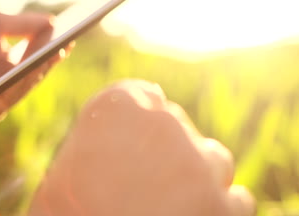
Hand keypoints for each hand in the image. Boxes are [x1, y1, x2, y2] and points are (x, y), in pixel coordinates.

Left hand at [0, 10, 69, 126]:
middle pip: (34, 76)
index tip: (69, 39)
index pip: (37, 61)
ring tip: (51, 56)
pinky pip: (7, 101)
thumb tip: (53, 21)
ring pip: (23, 89)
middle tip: (64, 46)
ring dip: (37, 73)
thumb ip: (23, 24)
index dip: (53, 51)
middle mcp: (7, 85)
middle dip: (49, 61)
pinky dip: (18, 87)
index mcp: (11, 67)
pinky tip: (27, 72)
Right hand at [29, 80, 254, 215]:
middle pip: (177, 128)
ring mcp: (198, 163)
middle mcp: (161, 123)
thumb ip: (96, 148)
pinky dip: (221, 212)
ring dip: (200, 181)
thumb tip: (119, 149)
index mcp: (114, 109)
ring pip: (213, 159)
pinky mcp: (224, 207)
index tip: (140, 139)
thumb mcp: (61, 180)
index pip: (141, 95)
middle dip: (167, 153)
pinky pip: (237, 200)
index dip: (141, 120)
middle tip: (147, 189)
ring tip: (173, 210)